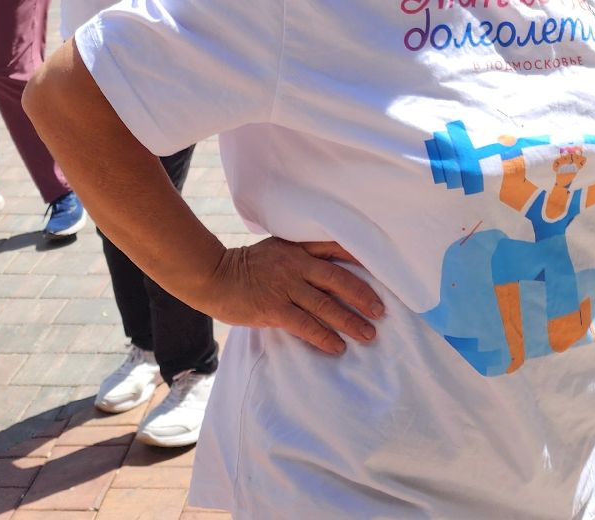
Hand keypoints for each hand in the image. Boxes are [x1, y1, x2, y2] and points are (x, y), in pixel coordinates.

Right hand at [198, 238, 383, 354]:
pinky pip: (305, 324)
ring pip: (326, 305)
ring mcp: (285, 286)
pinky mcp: (273, 308)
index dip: (360, 259)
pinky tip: (338, 346)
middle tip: (381, 312)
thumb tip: (328, 274)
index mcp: (298, 247)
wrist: (212, 276)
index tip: (382, 270)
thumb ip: (300, 256)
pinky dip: (324, 336)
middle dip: (363, 296)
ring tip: (368, 334)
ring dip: (350, 321)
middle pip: (339, 279)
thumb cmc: (245, 266)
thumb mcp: (276, 250)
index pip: (336, 248)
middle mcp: (296, 264)